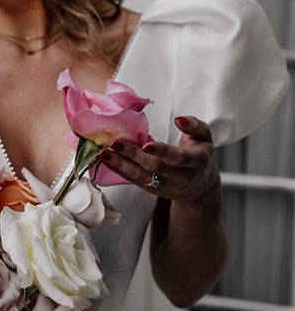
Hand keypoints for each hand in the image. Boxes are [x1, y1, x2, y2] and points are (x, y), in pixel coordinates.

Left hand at [98, 116, 220, 202]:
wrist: (200, 187)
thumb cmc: (200, 155)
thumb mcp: (205, 138)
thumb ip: (195, 126)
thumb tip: (179, 119)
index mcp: (198, 161)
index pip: (179, 158)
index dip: (163, 151)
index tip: (145, 144)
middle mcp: (183, 178)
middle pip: (156, 168)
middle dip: (134, 155)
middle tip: (116, 143)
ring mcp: (168, 187)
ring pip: (143, 178)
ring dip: (121, 165)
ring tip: (104, 153)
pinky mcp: (154, 192)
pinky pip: (135, 182)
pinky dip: (119, 171)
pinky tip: (106, 161)